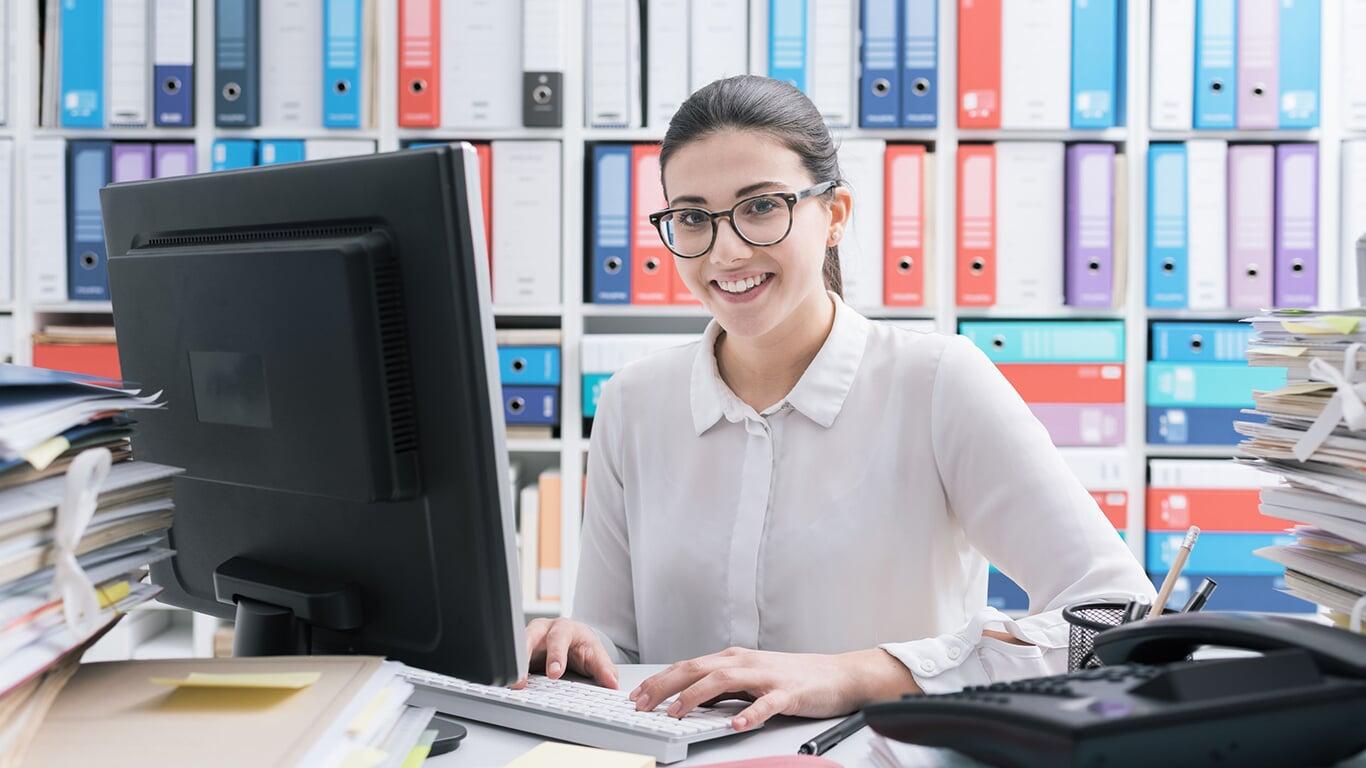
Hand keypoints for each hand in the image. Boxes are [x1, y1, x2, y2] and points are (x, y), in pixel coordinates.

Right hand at [516, 617, 618, 689]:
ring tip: (513, 685)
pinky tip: (508, 684)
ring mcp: (529, 639)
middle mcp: (543, 630)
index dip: (556, 655)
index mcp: (564, 628)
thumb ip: (604, 668)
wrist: (573, 640)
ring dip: (514, 666)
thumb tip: (612, 683)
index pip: (559, 638)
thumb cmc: (582, 645)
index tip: (555, 673)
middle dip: (526, 657)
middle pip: (530, 637)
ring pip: (516, 647)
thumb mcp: (595, 654)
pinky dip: (510, 671)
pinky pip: (513, 659)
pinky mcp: (521, 652)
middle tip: (524, 681)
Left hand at [628, 646, 919, 731]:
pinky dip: (750, 713)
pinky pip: (767, 704)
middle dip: (665, 686)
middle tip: (642, 704)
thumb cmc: (793, 677)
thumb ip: (723, 685)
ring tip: (676, 713)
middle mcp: (745, 662)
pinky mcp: (789, 692)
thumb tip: (687, 698)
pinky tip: (737, 724)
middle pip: (697, 669)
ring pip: (724, 681)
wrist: (837, 674)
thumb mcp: (751, 676)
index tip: (637, 695)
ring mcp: (767, 676)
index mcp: (733, 659)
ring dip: (696, 697)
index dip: (660, 680)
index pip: (688, 666)